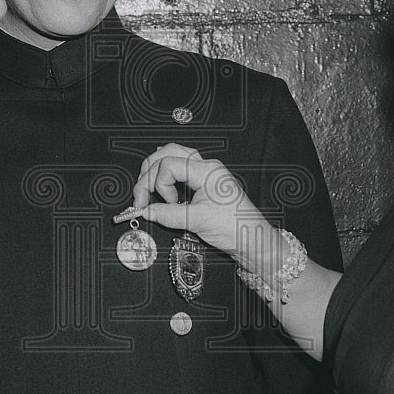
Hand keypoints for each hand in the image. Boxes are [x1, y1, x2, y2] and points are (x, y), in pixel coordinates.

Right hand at [121, 143, 268, 263]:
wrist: (252, 238)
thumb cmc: (235, 227)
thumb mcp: (198, 222)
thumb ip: (168, 215)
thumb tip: (146, 211)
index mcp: (207, 171)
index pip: (169, 165)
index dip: (158, 184)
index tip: (160, 204)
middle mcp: (206, 166)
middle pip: (166, 154)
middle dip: (149, 174)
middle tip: (141, 197)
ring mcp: (204, 172)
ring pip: (172, 156)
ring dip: (155, 171)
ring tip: (147, 190)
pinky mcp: (202, 181)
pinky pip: (179, 166)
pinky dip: (164, 173)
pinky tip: (159, 183)